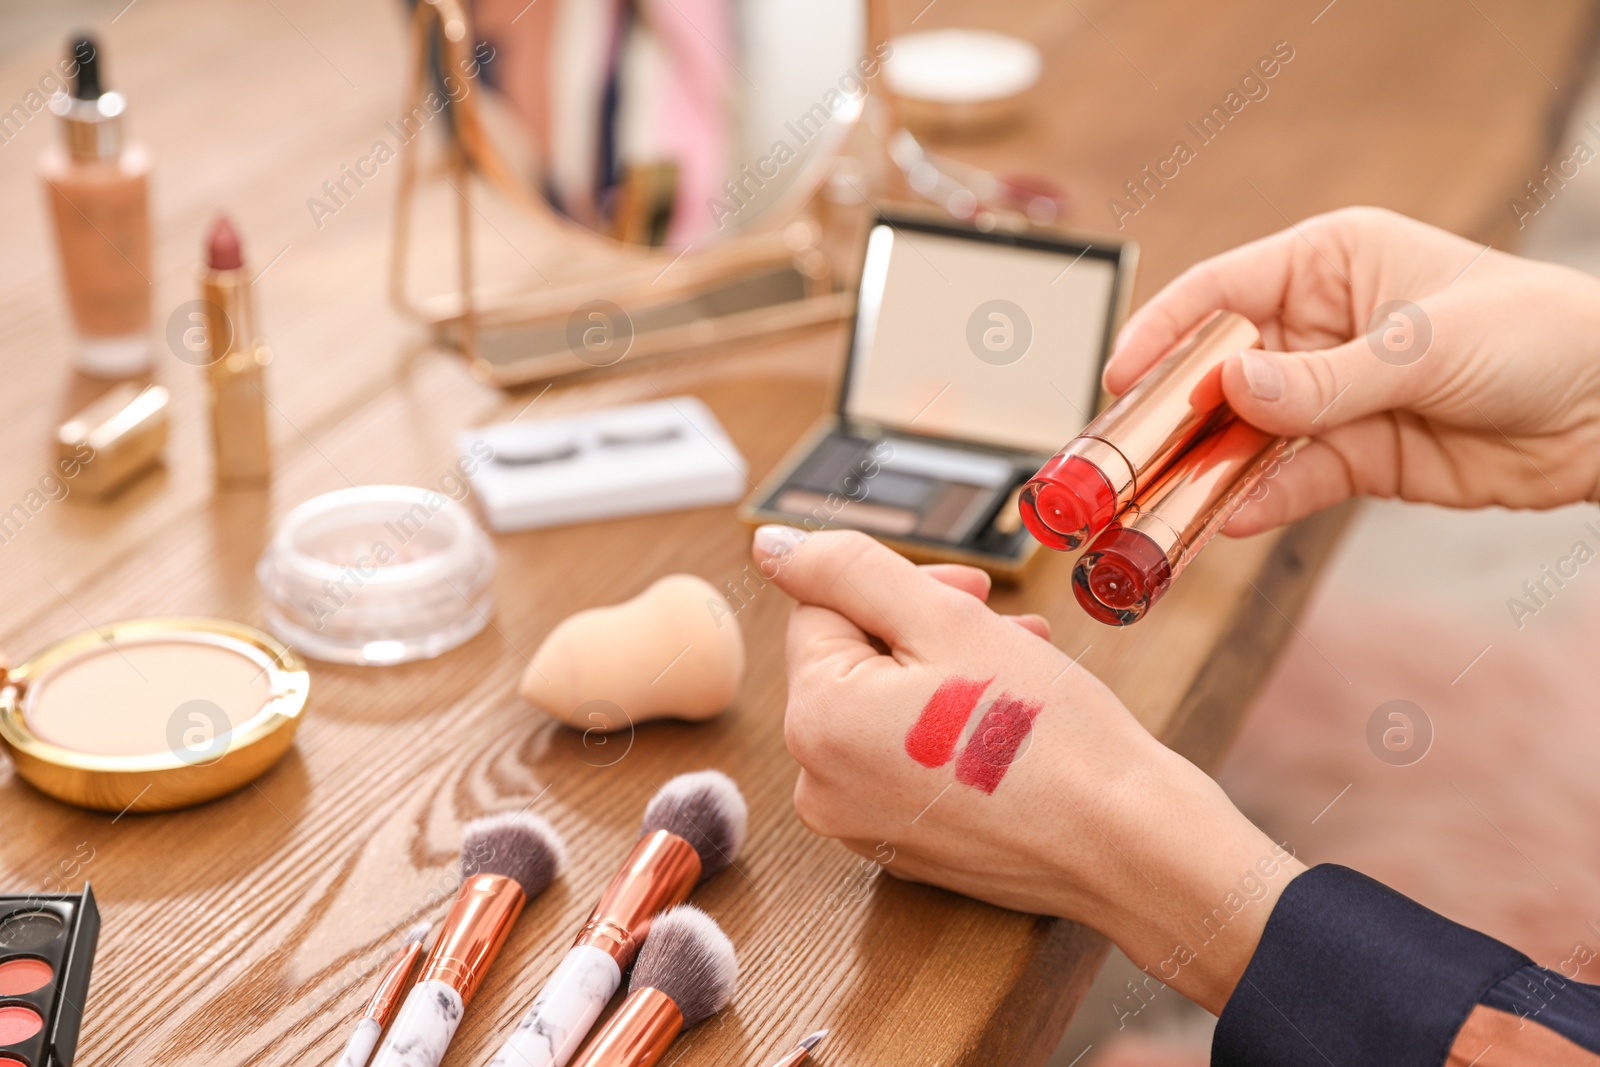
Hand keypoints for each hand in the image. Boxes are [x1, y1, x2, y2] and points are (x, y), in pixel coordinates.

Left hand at [755, 526, 1305, 1012]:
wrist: (1128, 848)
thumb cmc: (1047, 733)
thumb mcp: (944, 621)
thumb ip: (847, 569)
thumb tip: (771, 546)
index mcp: (815, 721)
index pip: (824, 609)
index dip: (902, 586)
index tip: (975, 591)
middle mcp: (819, 784)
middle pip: (853, 661)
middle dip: (926, 629)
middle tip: (1008, 628)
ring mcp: (860, 824)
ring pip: (885, 709)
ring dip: (947, 672)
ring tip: (1022, 666)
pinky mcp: (902, 847)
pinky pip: (905, 763)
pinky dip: (950, 731)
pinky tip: (1012, 721)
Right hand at [1106, 207, 1599, 534]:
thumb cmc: (1537, 335)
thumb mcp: (1424, 345)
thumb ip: (1322, 377)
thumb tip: (1230, 387)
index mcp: (1329, 264)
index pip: (1221, 291)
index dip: (1164, 331)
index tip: (1118, 375)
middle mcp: (1318, 327)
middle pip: (1219, 369)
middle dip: (1173, 412)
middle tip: (1123, 454)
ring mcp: (1331, 396)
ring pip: (1245, 433)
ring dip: (1205, 467)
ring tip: (1158, 500)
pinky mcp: (1354, 457)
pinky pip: (1288, 479)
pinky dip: (1256, 500)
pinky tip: (1226, 518)